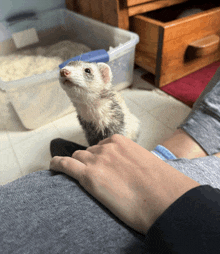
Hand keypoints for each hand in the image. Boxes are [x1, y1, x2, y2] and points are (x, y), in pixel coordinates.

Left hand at [50, 134, 198, 233]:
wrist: (163, 199)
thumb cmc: (159, 185)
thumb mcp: (146, 163)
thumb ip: (132, 160)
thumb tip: (129, 170)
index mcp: (120, 141)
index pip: (101, 146)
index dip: (100, 158)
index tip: (102, 167)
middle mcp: (106, 148)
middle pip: (88, 152)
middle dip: (89, 162)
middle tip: (96, 177)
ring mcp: (96, 160)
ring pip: (78, 158)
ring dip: (78, 166)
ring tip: (78, 176)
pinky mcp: (88, 176)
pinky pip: (64, 165)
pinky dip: (57, 164)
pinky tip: (52, 167)